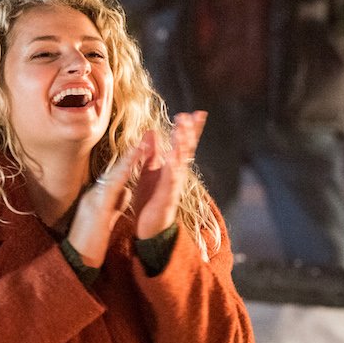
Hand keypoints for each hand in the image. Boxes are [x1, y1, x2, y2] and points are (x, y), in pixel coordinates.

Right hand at [67, 146, 141, 267]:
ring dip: (129, 159)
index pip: (115, 175)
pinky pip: (112, 187)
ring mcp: (94, 198)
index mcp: (97, 196)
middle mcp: (94, 193)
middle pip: (116, 170)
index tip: (141, 149)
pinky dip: (123, 175)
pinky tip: (131, 166)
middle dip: (131, 155)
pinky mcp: (97, 206)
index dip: (128, 162)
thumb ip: (115, 204)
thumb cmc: (90, 242)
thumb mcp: (105, 219)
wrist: (77, 258)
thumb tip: (126, 191)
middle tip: (145, 140)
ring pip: (115, 174)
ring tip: (142, 146)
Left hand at [132, 111, 206, 239]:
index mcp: (171, 168)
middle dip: (189, 133)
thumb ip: (151, 153)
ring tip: (183, 129)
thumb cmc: (149, 201)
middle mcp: (176, 175)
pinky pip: (170, 181)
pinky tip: (172, 157)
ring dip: (182, 146)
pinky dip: (172, 168)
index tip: (195, 112)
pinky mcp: (166, 197)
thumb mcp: (148, 172)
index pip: (182, 145)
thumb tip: (152, 131)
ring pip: (180, 163)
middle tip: (193, 115)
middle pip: (186, 150)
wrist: (148, 229)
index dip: (189, 129)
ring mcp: (173, 186)